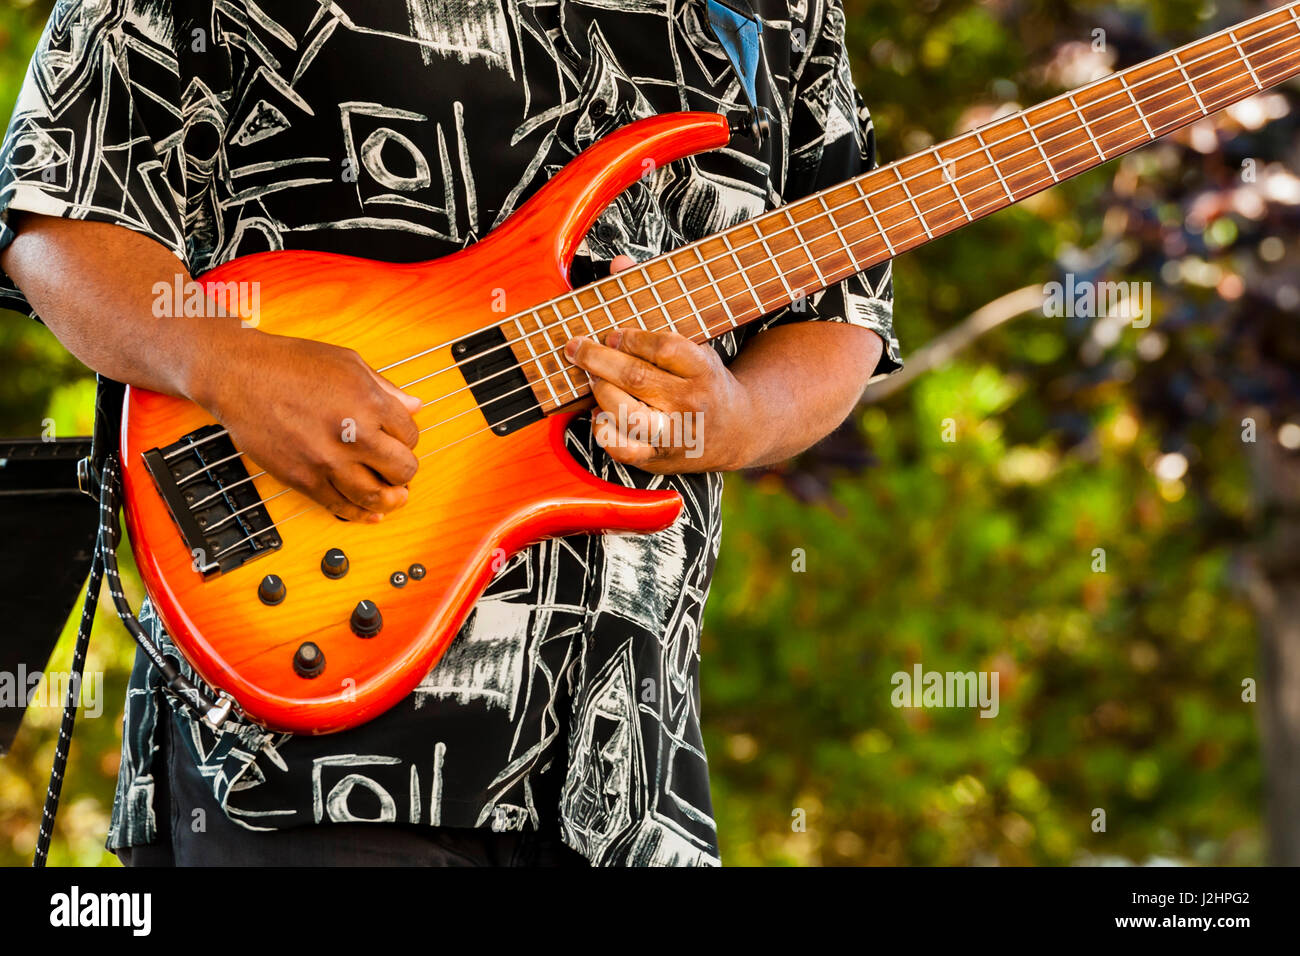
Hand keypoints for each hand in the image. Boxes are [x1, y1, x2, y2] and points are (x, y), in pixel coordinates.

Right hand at [186, 330, 421, 520]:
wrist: (239, 375)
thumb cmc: (289, 363)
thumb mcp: (348, 363)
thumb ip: (385, 388)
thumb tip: (415, 406)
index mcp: (369, 402)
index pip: (411, 435)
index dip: (408, 440)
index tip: (399, 441)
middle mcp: (353, 433)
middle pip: (402, 469)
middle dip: (404, 471)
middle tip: (398, 470)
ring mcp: (328, 460)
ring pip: (376, 496)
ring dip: (390, 500)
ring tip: (394, 498)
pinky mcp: (304, 478)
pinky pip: (341, 506)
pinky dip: (360, 514)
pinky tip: (368, 513)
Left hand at [564, 257, 756, 472]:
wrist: (738, 432)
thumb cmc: (705, 379)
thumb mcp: (694, 342)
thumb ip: (655, 301)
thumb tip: (617, 263)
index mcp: (703, 370)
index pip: (664, 347)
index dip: (632, 338)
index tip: (614, 333)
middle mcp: (691, 403)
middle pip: (637, 378)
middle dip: (598, 359)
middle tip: (576, 347)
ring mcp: (675, 433)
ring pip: (626, 413)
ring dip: (600, 392)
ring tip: (592, 379)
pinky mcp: (660, 457)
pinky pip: (622, 448)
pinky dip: (603, 430)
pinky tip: (600, 414)